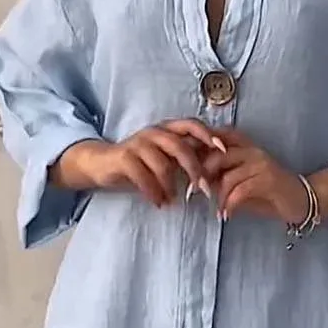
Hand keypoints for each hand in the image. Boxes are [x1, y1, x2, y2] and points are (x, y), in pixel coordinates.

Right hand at [54, 121, 225, 207]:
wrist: (104, 164)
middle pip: (180, 146)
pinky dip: (154, 192)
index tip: (223, 150)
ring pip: (162, 164)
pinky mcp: (125, 158)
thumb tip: (216, 169)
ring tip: (174, 200)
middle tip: (202, 189)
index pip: (191, 125)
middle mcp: (154, 132)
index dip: (208, 135)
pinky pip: (143, 176)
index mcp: (167, 129)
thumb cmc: (141, 162)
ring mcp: (138, 144)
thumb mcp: (165, 157)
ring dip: (171, 186)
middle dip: (194, 169)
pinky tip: (159, 202)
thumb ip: (186, 158)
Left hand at [200, 130, 310, 223]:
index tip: (187, 167)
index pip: (216, 137)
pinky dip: (230, 205)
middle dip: (202, 175)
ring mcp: (261, 163)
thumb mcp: (242, 181)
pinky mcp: (268, 179)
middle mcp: (253, 150)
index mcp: (246, 146)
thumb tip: (197, 179)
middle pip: (216, 155)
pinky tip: (227, 215)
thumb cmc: (269, 192)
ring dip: (218, 197)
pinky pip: (240, 191)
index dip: (199, 148)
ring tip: (217, 209)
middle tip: (195, 192)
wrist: (302, 200)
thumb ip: (222, 176)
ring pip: (227, 177)